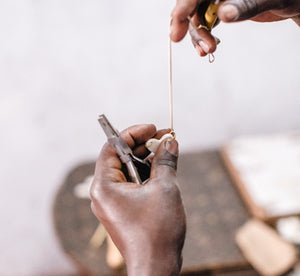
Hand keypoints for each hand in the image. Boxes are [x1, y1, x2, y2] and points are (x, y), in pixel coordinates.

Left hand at [90, 124, 185, 275]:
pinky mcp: (124, 207)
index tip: (153, 128)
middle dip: (145, 145)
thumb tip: (171, 142)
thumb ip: (166, 161)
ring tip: (169, 151)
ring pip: (130, 169)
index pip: (113, 146)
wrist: (156, 267)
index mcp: (105, 185)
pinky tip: (164, 168)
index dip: (133, 133)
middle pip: (122, 157)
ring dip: (149, 158)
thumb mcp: (165, 188)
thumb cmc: (157, 231)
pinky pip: (134, 182)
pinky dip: (148, 173)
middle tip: (166, 137)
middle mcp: (104, 191)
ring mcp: (113, 200)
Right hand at [170, 0, 299, 56]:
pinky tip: (207, 48)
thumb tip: (223, 15)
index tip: (177, 18)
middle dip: (188, 22)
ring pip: (198, 14)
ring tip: (207, 51)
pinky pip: (206, 21)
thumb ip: (251, 3)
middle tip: (183, 40)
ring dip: (199, 34)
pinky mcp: (222, 6)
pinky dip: (204, 36)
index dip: (187, 0)